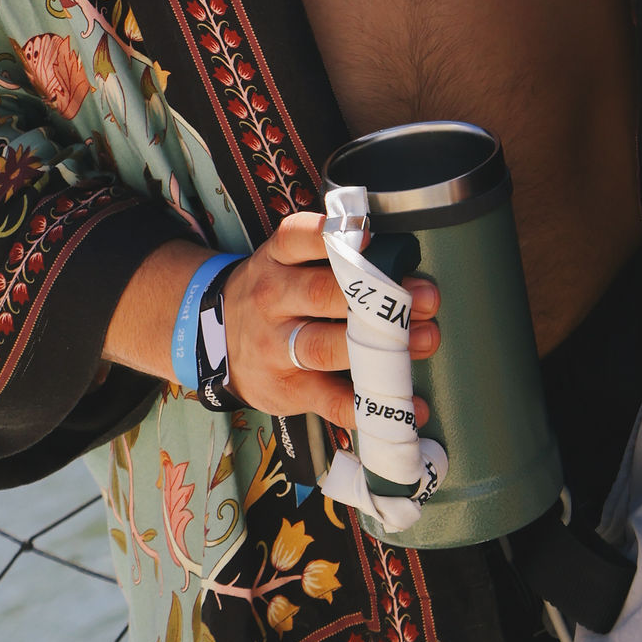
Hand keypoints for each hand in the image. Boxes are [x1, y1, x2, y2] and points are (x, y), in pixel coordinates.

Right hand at [222, 214, 437, 431]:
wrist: (215, 342)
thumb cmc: (272, 294)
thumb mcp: (284, 261)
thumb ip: (326, 255)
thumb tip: (394, 256)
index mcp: (276, 259)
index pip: (298, 238)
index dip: (332, 236)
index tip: (369, 236)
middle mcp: (273, 300)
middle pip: (324, 295)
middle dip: (378, 297)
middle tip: (426, 298)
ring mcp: (276, 349)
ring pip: (327, 347)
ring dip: (381, 347)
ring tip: (426, 340)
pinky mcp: (287, 391)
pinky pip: (331, 401)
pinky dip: (371, 405)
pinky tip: (407, 406)